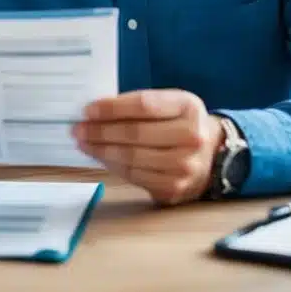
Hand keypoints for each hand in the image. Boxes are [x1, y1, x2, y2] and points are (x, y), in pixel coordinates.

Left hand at [72, 89, 223, 205]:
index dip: (111, 108)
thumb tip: (96, 112)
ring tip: (83, 143)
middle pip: (135, 133)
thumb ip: (139, 104)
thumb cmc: (181, 123)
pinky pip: (134, 176)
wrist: (212, 155)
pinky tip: (100, 157)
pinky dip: (112, 166)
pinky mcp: (174, 188)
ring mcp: (184, 166)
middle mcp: (191, 137)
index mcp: (188, 107)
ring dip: (101, 151)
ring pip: (131, 157)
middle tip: (77, 129)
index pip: (143, 105)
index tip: (87, 110)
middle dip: (99, 131)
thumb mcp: (170, 103)